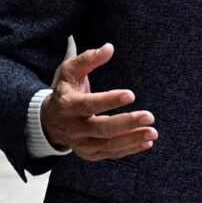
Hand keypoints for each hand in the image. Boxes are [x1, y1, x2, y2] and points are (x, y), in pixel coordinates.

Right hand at [39, 43, 156, 160]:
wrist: (48, 120)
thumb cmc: (65, 91)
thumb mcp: (69, 71)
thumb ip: (88, 59)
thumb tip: (109, 48)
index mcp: (67, 105)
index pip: (89, 105)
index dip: (109, 100)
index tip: (131, 94)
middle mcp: (73, 128)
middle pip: (101, 129)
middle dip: (126, 123)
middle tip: (149, 117)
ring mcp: (80, 143)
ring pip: (107, 145)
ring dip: (131, 140)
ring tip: (153, 132)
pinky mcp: (89, 153)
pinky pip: (110, 154)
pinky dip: (129, 149)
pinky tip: (147, 142)